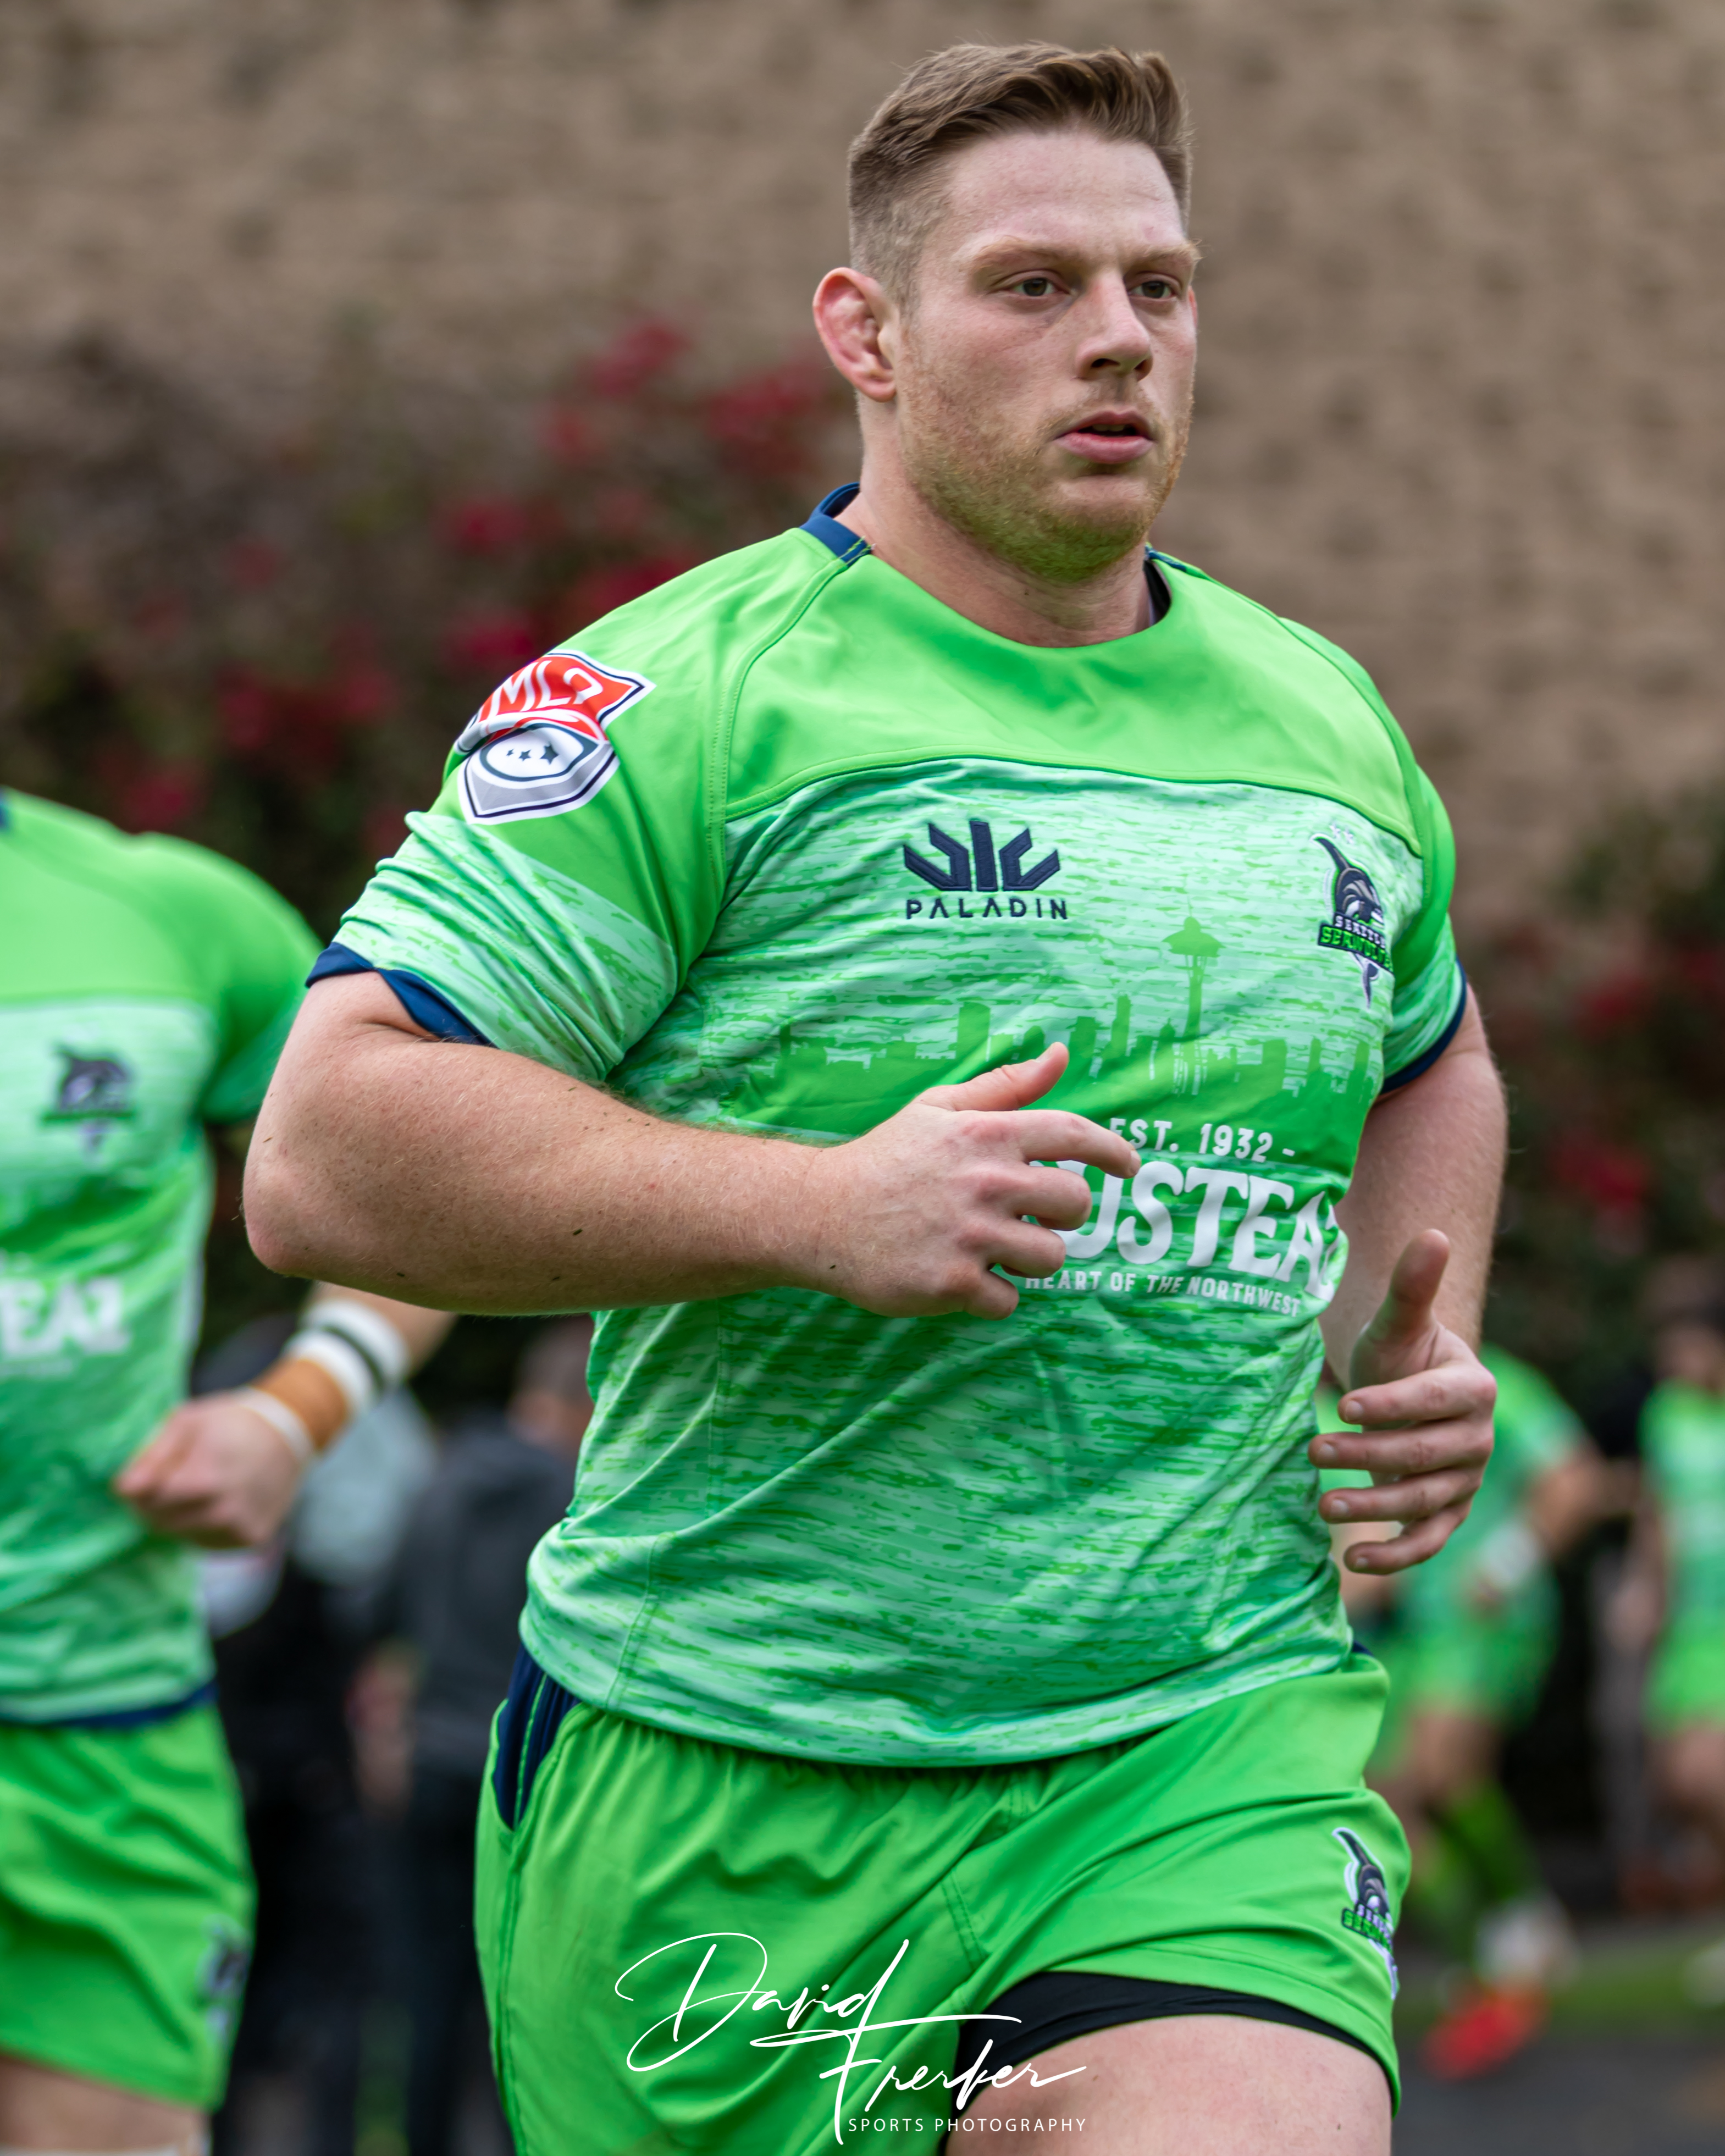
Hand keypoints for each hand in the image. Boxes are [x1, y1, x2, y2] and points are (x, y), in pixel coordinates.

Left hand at [113, 1392, 307, 1548]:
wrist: (288, 1433)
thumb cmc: (230, 1422)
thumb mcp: (187, 1422)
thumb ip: (153, 1456)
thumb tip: (123, 1489)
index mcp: (206, 1478)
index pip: (147, 1502)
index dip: (139, 1490)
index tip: (146, 1475)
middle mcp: (225, 1511)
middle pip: (162, 1523)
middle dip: (155, 1505)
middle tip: (170, 1481)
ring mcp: (241, 1528)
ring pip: (183, 1536)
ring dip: (179, 1517)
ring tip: (198, 1488)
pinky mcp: (252, 1539)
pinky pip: (209, 1542)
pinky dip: (203, 1526)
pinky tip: (217, 1502)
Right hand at [795, 1042, 1140, 1318]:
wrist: (819, 1213)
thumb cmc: (887, 1159)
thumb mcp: (940, 1109)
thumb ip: (1005, 1087)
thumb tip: (1061, 1055)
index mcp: (986, 1134)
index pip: (1074, 1135)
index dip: (1112, 1151)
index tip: (1128, 1166)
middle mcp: (985, 1181)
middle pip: (1074, 1204)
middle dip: (1063, 1214)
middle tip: (1031, 1217)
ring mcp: (969, 1234)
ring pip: (1050, 1258)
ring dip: (1029, 1259)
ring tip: (990, 1248)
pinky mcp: (951, 1282)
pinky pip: (1008, 1300)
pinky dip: (992, 1296)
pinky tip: (961, 1277)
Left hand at [1310, 1229, 1495, 1572]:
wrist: (1408, 1392)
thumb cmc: (1400, 1354)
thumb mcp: (1398, 1323)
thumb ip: (1414, 1286)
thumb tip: (1432, 1233)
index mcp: (1474, 1388)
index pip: (1432, 1401)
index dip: (1391, 1405)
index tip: (1344, 1405)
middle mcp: (1479, 1439)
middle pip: (1423, 1455)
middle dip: (1368, 1455)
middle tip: (1313, 1450)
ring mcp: (1465, 1482)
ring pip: (1421, 1501)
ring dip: (1372, 1507)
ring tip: (1322, 1503)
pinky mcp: (1447, 1515)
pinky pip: (1428, 1542)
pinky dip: (1396, 1556)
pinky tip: (1353, 1562)